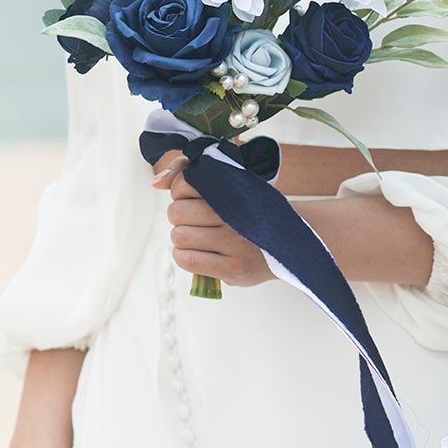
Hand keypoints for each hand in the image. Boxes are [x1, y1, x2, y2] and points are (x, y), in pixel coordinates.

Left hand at [151, 152, 270, 288]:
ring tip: (196, 237)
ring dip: (181, 237)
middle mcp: (236, 217)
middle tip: (193, 220)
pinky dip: (184, 256)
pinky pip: (188, 261)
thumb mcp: (234, 186)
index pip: (184, 185)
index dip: (180, 191)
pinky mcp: (234, 270)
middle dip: (179, 216)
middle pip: (177, 213)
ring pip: (180, 237)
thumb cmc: (255, 212)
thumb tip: (156, 182)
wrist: (291, 240)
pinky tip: (196, 253)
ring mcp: (236, 246)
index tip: (191, 197)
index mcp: (234, 191)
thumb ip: (195, 177)